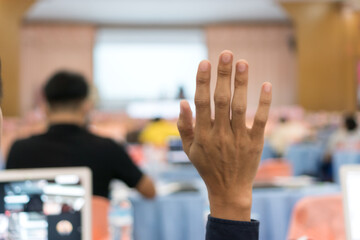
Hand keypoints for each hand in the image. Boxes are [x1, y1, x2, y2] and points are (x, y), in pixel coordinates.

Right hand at [177, 50, 271, 220]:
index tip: (205, 62)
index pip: (202, 103)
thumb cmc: (206, 166)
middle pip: (221, 100)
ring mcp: (239, 138)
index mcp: (202, 134)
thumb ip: (184, 126)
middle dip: (223, 76)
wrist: (229, 190)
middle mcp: (220, 134)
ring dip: (241, 84)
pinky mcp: (255, 142)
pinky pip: (260, 121)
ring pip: (240, 107)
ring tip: (243, 62)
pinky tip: (266, 85)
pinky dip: (264, 103)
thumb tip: (183, 102)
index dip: (203, 82)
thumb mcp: (189, 149)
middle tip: (226, 54)